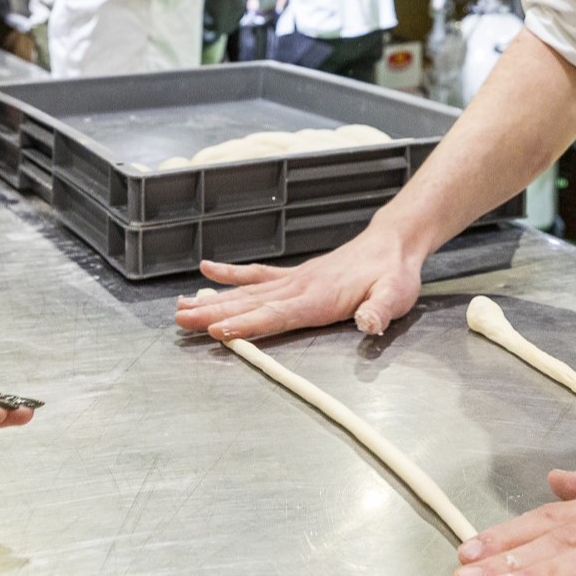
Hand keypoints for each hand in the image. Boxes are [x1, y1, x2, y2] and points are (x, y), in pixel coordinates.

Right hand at [173, 225, 421, 339]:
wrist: (393, 244)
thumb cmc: (394, 275)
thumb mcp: (394, 295)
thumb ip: (379, 310)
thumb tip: (368, 324)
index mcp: (318, 297)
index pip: (277, 314)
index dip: (247, 324)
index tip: (218, 330)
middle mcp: (298, 287)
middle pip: (250, 303)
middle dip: (213, 313)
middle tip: (181, 321)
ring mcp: (294, 280)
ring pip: (247, 292)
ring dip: (213, 300)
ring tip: (180, 307)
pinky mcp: (295, 276)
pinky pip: (257, 275)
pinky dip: (231, 275)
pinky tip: (207, 273)